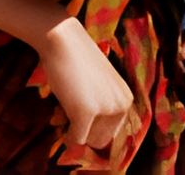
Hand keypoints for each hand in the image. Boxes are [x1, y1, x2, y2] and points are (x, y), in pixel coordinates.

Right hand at [38, 17, 133, 149]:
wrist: (64, 41)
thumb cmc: (76, 64)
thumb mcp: (97, 88)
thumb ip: (99, 110)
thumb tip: (93, 143)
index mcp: (126, 99)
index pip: (110, 134)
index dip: (90, 128)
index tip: (78, 111)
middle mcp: (121, 104)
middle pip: (99, 141)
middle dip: (80, 130)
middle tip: (66, 112)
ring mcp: (106, 108)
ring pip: (86, 141)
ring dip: (71, 129)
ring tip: (63, 109)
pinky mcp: (86, 111)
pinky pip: (75, 140)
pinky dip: (65, 134)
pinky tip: (58, 113)